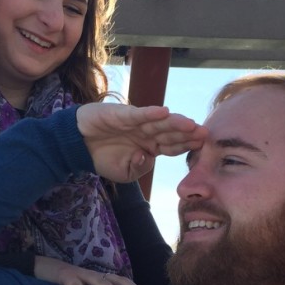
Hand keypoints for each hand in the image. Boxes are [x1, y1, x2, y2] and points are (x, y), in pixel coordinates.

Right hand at [76, 103, 205, 182]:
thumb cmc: (103, 158)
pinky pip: (138, 114)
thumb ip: (140, 168)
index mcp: (151, 147)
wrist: (79, 145)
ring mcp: (137, 122)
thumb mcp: (125, 173)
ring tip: (190, 124)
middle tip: (205, 133)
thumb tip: (148, 157)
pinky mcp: (123, 114)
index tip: (203, 145)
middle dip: (188, 133)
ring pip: (159, 122)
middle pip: (171, 133)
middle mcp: (147, 133)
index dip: (187, 145)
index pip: (173, 146)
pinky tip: (164, 112)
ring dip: (174, 122)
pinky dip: (150, 113)